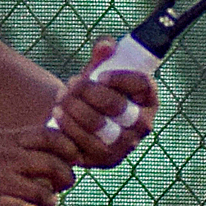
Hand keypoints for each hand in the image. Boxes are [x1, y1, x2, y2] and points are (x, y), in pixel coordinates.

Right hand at [0, 126, 77, 205]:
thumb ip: (13, 148)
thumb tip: (40, 155)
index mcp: (5, 139)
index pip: (49, 135)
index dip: (68, 146)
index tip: (74, 158)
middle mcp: (5, 155)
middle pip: (52, 163)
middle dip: (66, 176)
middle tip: (66, 184)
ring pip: (42, 191)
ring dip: (50, 200)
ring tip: (49, 202)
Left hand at [50, 37, 158, 166]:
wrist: (80, 118)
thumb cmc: (96, 88)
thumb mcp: (100, 68)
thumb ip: (103, 51)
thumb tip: (105, 46)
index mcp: (149, 99)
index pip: (143, 85)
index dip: (122, 79)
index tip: (101, 74)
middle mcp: (142, 125)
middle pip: (117, 106)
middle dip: (89, 91)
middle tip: (73, 83)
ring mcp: (124, 146)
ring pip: (98, 126)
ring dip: (75, 107)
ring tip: (62, 96)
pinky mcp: (104, 160)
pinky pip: (85, 145)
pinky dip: (67, 127)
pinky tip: (57, 112)